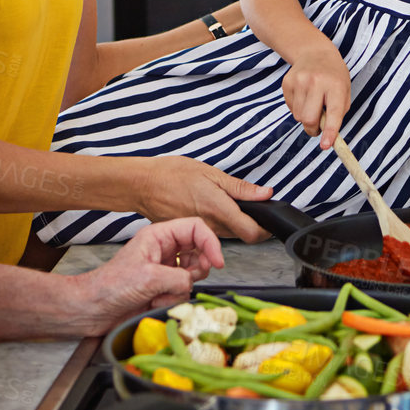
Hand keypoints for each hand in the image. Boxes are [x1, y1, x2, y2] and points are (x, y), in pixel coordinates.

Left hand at [75, 217, 225, 330]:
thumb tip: (192, 283)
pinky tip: (155, 302)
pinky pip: (182, 291)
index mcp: (159, 236)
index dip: (211, 243)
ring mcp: (164, 270)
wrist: (92, 309)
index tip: (218, 262)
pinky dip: (173, 299)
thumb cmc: (110, 286)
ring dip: (181, 288)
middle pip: (199, 251)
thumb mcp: (148, 277)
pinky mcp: (162, 288)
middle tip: (189, 278)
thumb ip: (179, 277)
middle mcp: (164, 250)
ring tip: (162, 293)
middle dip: (198, 268)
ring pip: (192, 275)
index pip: (196, 228)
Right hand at [137, 155, 273, 242]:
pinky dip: (215, 226)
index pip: (252, 233)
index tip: (267, 220)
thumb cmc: (172, 174)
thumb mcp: (211, 173)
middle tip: (248, 208)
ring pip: (226, 236)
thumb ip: (240, 188)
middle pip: (241, 236)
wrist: (142, 184)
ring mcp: (198, 233)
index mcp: (219, 209)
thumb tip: (265, 194)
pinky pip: (209, 234)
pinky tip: (209, 210)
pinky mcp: (188, 234)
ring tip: (226, 206)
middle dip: (250, 225)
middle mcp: (210, 226)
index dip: (264, 230)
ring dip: (233, 225)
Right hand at [280, 45, 349, 149]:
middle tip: (318, 128)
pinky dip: (298, 108)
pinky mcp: (287, 82)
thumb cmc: (334, 77)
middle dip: (313, 129)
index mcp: (336, 85)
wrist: (314, 52)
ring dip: (305, 117)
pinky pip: (290, 108)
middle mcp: (316, 82)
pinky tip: (304, 95)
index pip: (333, 113)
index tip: (326, 146)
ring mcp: (299, 81)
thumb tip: (327, 136)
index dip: (329, 131)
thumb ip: (337, 113)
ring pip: (298, 116)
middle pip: (309, 119)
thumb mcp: (344, 91)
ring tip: (313, 103)